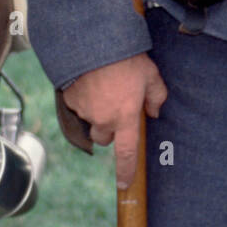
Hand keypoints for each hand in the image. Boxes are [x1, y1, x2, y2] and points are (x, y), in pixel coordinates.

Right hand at [62, 54, 167, 187]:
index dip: (126, 170)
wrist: (94, 42)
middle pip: (105, 137)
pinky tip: (92, 82)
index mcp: (125, 116)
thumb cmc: (127, 58)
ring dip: (97, 113)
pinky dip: (85, 100)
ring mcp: (85, 110)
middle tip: (118, 106)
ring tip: (104, 89)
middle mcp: (103, 119)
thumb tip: (154, 111)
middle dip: (110, 128)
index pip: (126, 152)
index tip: (124, 184)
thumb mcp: (150, 74)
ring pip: (91, 122)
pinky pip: (78, 107)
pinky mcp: (70, 100)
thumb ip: (156, 96)